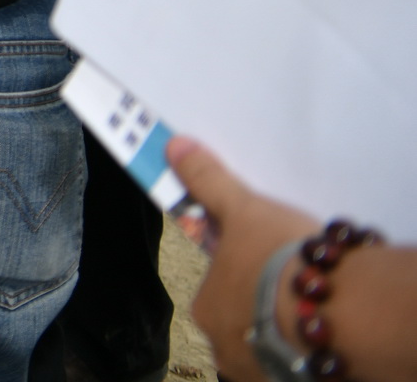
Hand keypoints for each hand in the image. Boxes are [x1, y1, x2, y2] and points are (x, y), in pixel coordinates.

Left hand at [173, 137, 317, 381]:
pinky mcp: (298, 380)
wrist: (333, 305)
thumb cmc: (278, 259)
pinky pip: (299, 359)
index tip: (267, 265)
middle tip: (293, 280)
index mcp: (207, 309)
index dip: (243, 273)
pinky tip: (326, 323)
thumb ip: (208, 183)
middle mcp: (227, 347)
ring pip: (271, 343)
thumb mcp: (242, 210)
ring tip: (313, 299)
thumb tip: (174, 149)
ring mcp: (262, 368)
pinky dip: (308, 342)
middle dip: (263, 302)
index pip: (218, 289)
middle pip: (244, 320)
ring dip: (286, 325)